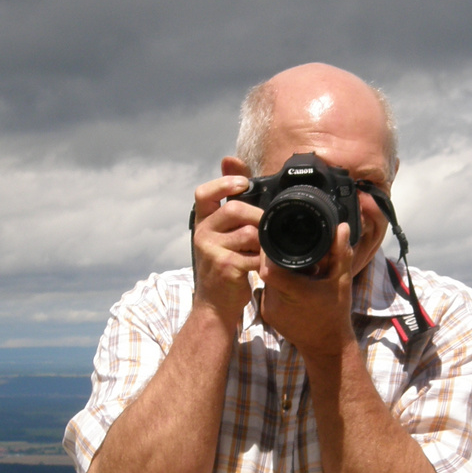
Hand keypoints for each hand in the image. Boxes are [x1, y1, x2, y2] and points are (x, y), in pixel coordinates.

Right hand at [191, 173, 262, 327]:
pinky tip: (264, 265)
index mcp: (202, 223)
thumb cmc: (224, 268)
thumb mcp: (222, 237)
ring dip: (264, 242)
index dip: (224, 183)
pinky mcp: (226, 266)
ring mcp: (212, 250)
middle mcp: (202, 234)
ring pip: (249, 232)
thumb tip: (236, 167)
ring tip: (262, 252)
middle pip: (234, 209)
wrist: (215, 305)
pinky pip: (256, 254)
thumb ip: (231, 211)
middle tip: (269, 227)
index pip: (204, 193)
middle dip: (258, 216)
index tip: (244, 183)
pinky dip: (266, 260)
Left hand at [258, 221, 356, 359]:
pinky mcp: (265, 313)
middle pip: (266, 268)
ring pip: (265, 278)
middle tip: (294, 252)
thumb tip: (341, 227)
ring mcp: (267, 308)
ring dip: (277, 270)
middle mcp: (275, 301)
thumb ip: (341, 253)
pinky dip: (277, 284)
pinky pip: (266, 290)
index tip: (280, 239)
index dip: (270, 250)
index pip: (268, 266)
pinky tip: (291, 284)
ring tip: (296, 270)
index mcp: (293, 292)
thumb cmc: (336, 314)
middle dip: (277, 257)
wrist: (326, 347)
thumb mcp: (341, 282)